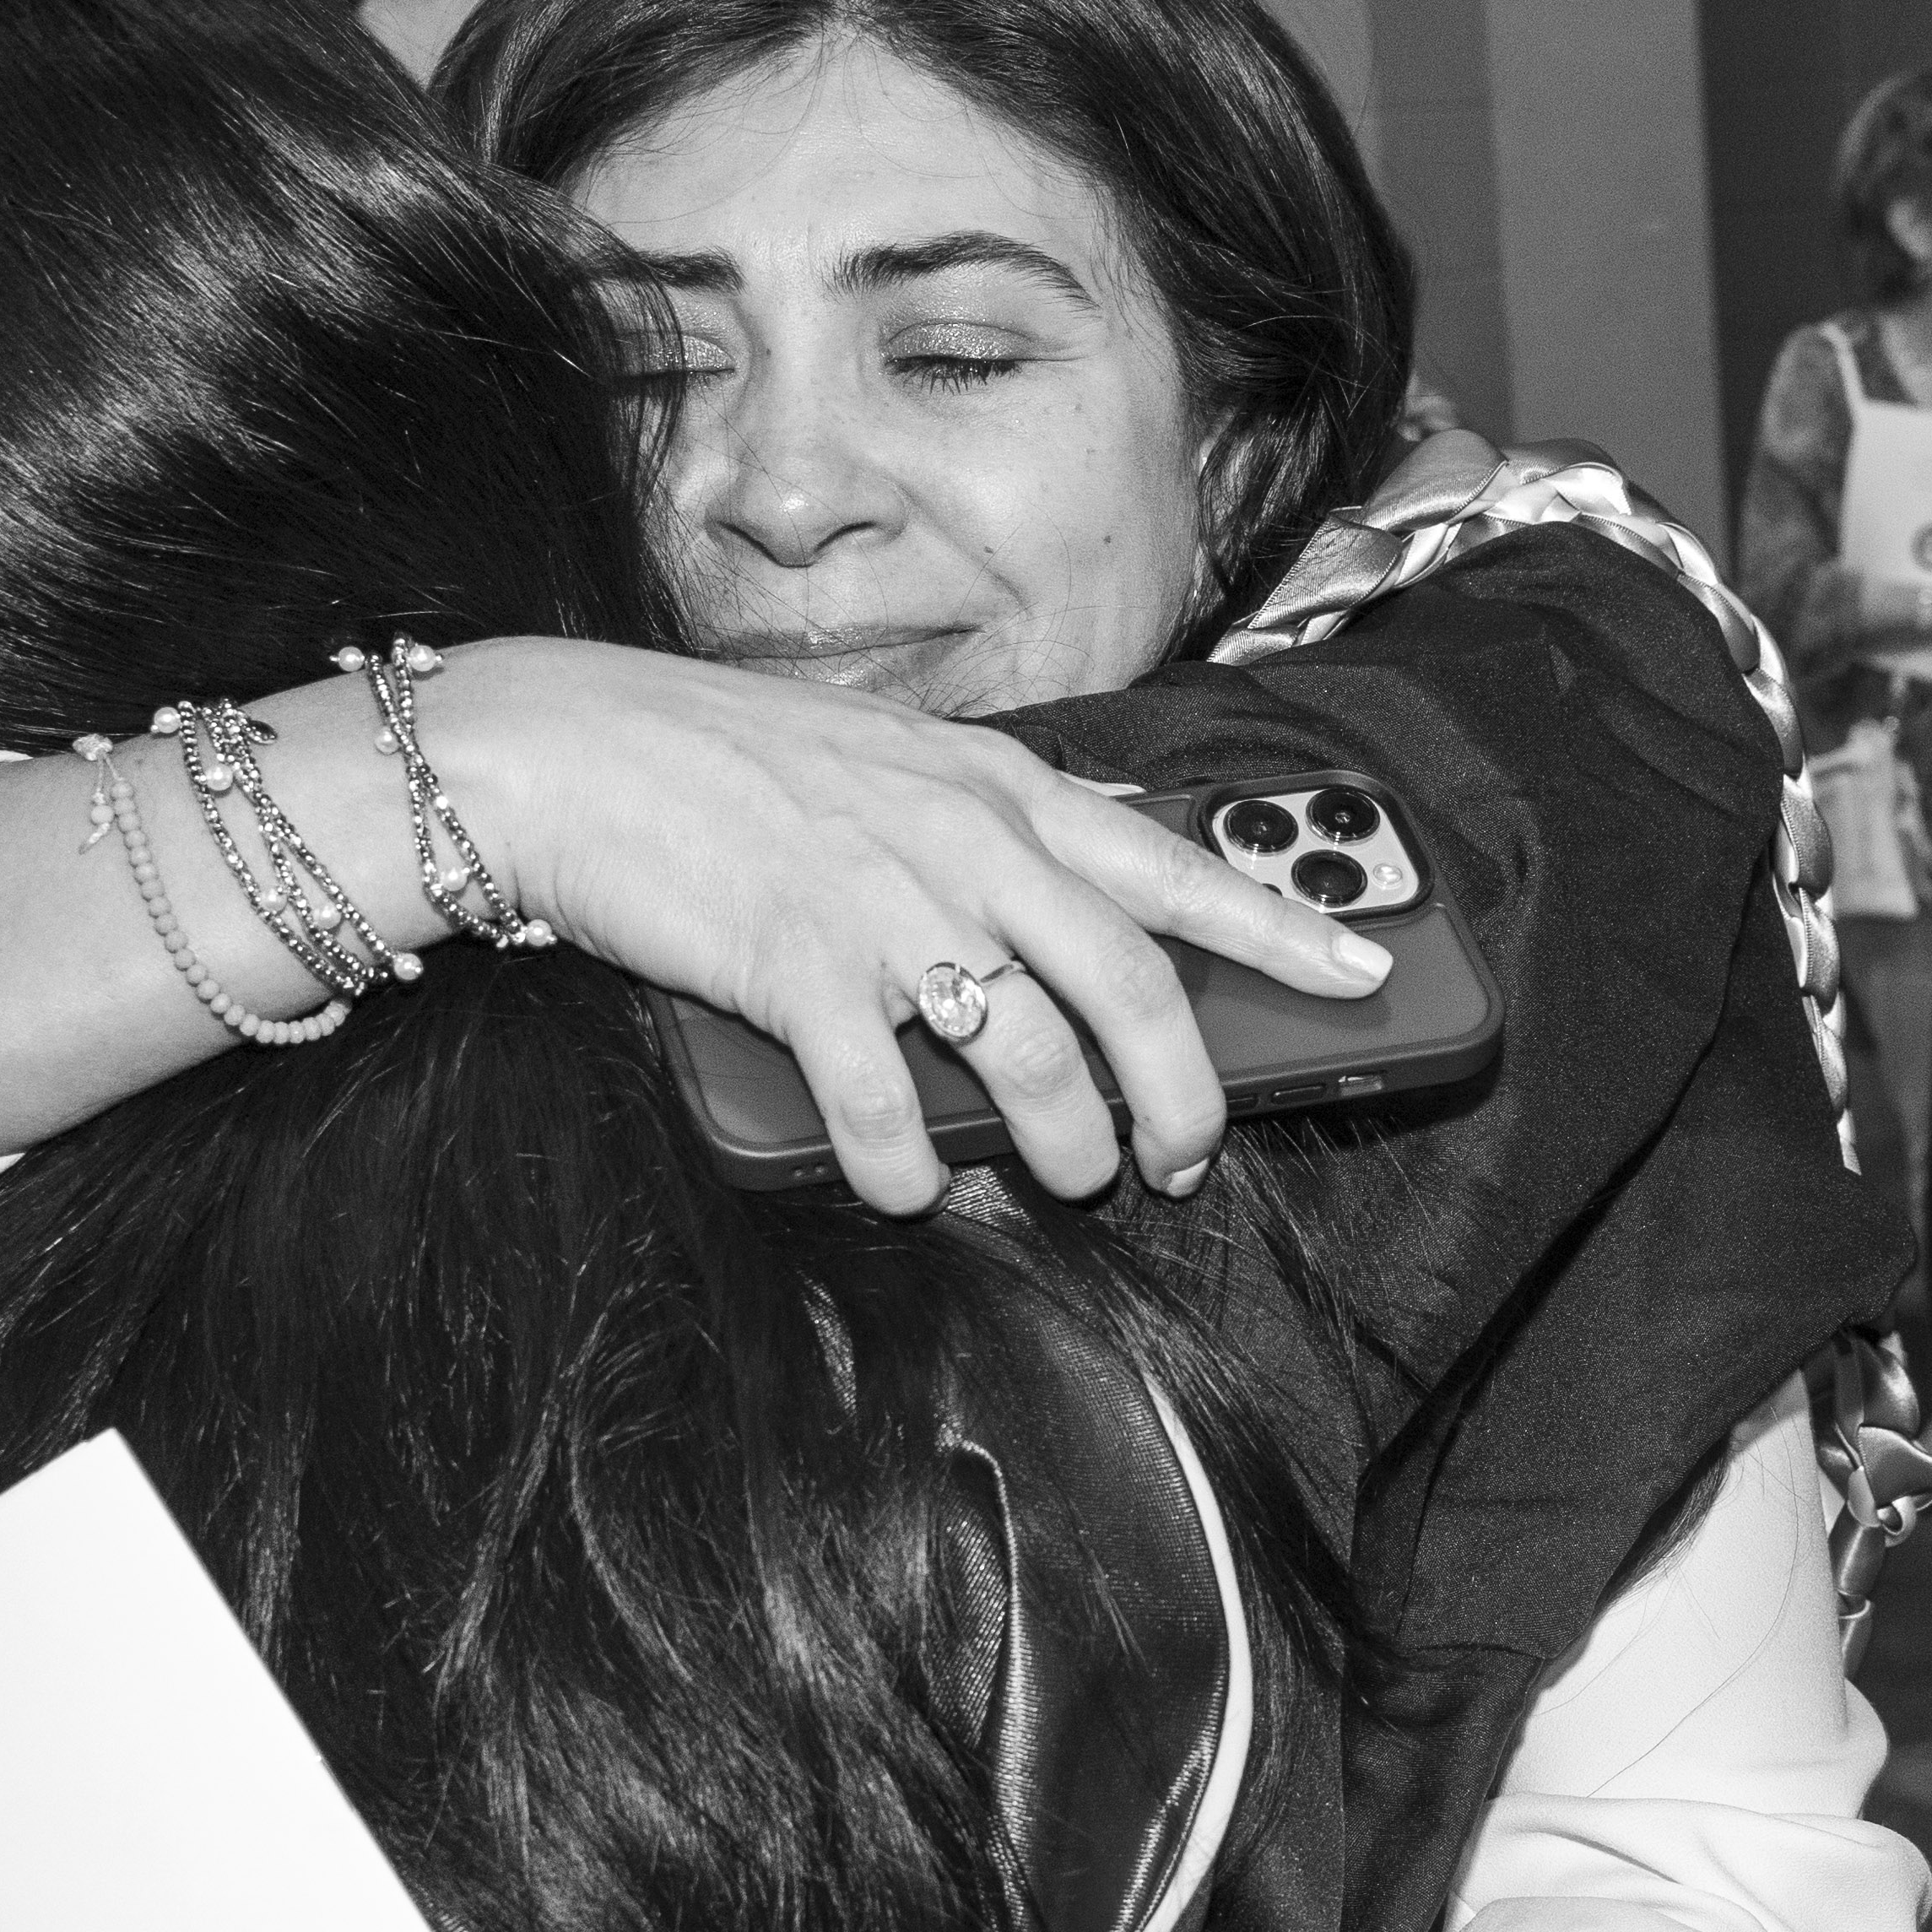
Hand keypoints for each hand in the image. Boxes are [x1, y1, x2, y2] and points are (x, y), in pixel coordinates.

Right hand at [405, 644, 1391, 1211]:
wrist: (568, 747)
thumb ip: (1005, 809)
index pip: (1172, 865)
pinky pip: (885, 1104)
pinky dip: (905, 1166)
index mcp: (998, 789)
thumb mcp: (898, 757)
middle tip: (1186, 1156)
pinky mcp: (796, 970)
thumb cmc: (727, 760)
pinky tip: (907, 1184)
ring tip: (1071, 1179)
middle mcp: (963, 844)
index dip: (1279, 928)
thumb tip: (1108, 838)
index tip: (1363, 971)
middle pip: (1129, 986)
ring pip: (1031, 1055)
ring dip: (1066, 1143)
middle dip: (1183, 1094)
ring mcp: (883, 907)